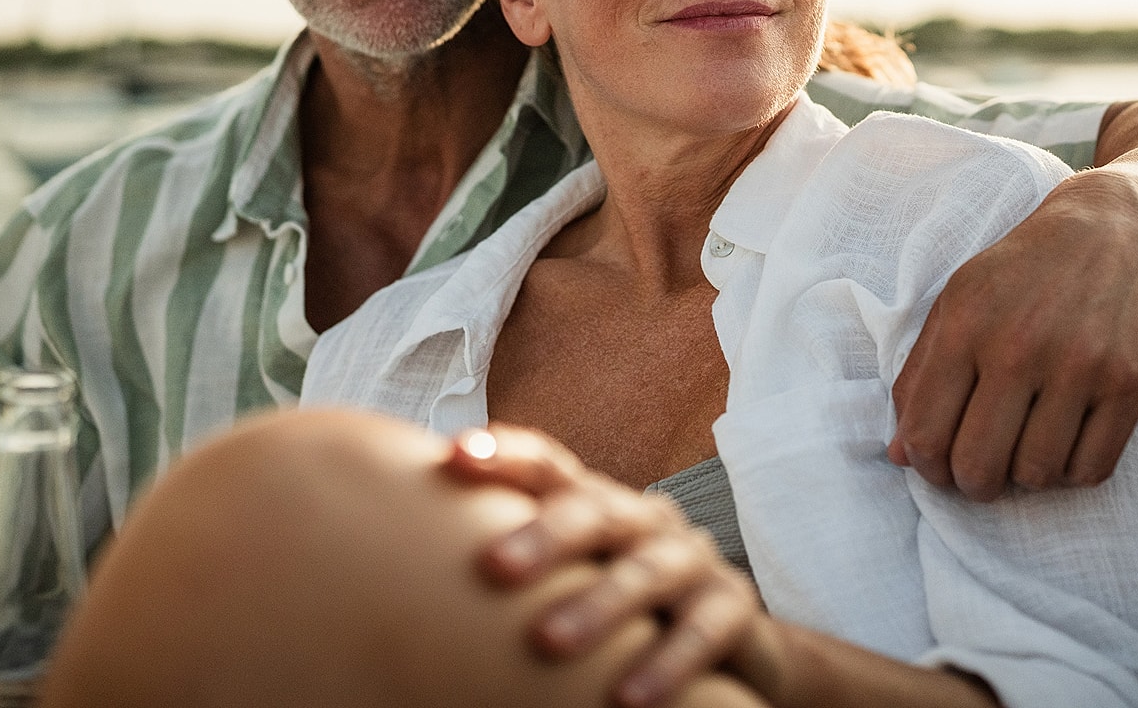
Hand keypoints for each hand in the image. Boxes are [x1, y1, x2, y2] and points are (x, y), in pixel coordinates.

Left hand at [444, 424, 763, 706]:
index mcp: (596, 502)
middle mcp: (642, 518)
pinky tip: (627, 697)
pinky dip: (668, 662)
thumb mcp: (574, 570)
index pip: (549, 464)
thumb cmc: (620, 602)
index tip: (453, 455)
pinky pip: (703, 631)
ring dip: (599, 606)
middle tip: (493, 567)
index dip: (506, 454)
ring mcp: (691, 559)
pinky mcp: (733, 607)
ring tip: (548, 644)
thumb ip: (516, 556)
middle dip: (546, 535)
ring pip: (647, 571)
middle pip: (596, 510)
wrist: (731, 637)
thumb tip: (404, 562)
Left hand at [889, 166, 1137, 499]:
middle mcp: (1019, 348)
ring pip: (1036, 474)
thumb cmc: (1019, 272)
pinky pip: (1090, 468)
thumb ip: (920, 376)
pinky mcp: (1131, 384)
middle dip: (970, 484)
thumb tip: (899, 454)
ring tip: (1021, 445)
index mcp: (964, 326)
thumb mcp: (955, 303)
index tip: (934, 464)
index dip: (924, 465)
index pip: (926, 433)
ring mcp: (1079, 368)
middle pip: (979, 466)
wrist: (1110, 230)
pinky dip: (1070, 471)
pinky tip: (1060, 441)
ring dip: (1023, 476)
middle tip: (976, 472)